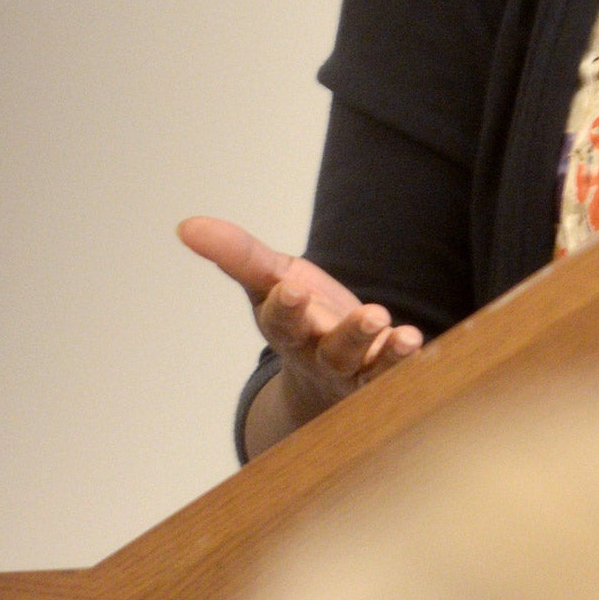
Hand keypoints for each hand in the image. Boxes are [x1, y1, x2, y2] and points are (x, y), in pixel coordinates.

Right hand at [177, 217, 422, 435]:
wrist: (325, 374)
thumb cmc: (299, 315)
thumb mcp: (268, 278)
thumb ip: (236, 253)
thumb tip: (185, 225)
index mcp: (286, 328)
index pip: (281, 321)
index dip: (285, 308)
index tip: (291, 290)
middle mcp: (318, 354)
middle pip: (330, 350)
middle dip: (348, 336)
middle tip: (371, 316)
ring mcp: (353, 369)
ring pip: (367, 364)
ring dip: (384, 347)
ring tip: (399, 325)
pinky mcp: (382, 374)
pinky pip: (392, 370)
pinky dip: (402, 358)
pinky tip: (413, 339)